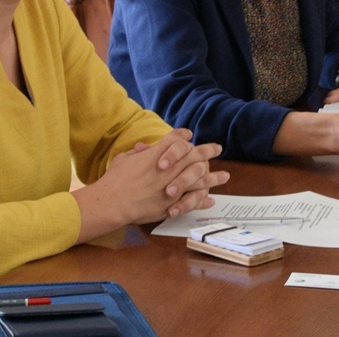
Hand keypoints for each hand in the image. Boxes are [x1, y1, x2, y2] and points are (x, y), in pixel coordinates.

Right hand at [72, 130, 228, 242]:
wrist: (113, 201)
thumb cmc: (114, 180)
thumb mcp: (124, 159)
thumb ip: (136, 154)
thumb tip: (141, 150)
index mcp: (157, 154)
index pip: (175, 139)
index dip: (183, 135)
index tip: (190, 134)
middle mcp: (168, 168)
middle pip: (194, 155)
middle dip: (207, 151)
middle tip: (217, 148)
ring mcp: (172, 186)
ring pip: (199, 179)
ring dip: (213, 177)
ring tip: (225, 176)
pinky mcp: (172, 204)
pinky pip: (192, 201)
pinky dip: (202, 200)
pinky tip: (210, 200)